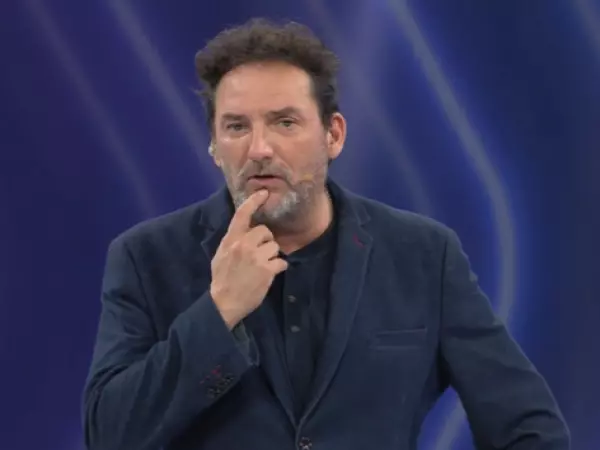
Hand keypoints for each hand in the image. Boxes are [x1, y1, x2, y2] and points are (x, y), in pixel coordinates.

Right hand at [210, 190, 287, 328]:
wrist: (224, 302)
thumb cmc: (222, 279)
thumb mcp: (221, 255)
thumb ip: (232, 241)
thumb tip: (244, 231)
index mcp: (230, 239)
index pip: (242, 214)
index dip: (254, 201)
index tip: (264, 193)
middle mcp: (244, 244)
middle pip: (265, 231)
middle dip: (266, 241)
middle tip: (260, 254)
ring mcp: (256, 257)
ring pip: (275, 246)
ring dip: (272, 256)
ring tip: (263, 267)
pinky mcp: (267, 270)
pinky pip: (282, 261)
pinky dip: (279, 267)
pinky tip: (271, 273)